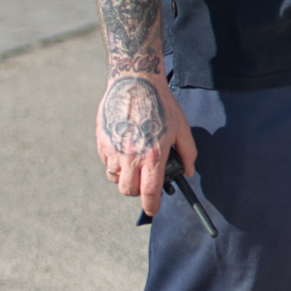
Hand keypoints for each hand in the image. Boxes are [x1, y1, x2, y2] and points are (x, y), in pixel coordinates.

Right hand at [96, 74, 195, 218]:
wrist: (135, 81)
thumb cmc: (162, 104)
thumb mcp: (182, 127)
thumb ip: (188, 153)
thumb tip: (189, 172)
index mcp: (152, 155)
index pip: (149, 192)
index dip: (152, 206)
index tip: (154, 209)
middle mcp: (130, 156)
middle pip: (128, 191)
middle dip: (137, 191)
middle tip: (145, 181)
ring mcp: (113, 149)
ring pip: (115, 178)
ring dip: (125, 176)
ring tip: (136, 161)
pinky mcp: (101, 141)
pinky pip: (107, 162)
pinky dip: (115, 162)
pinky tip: (125, 146)